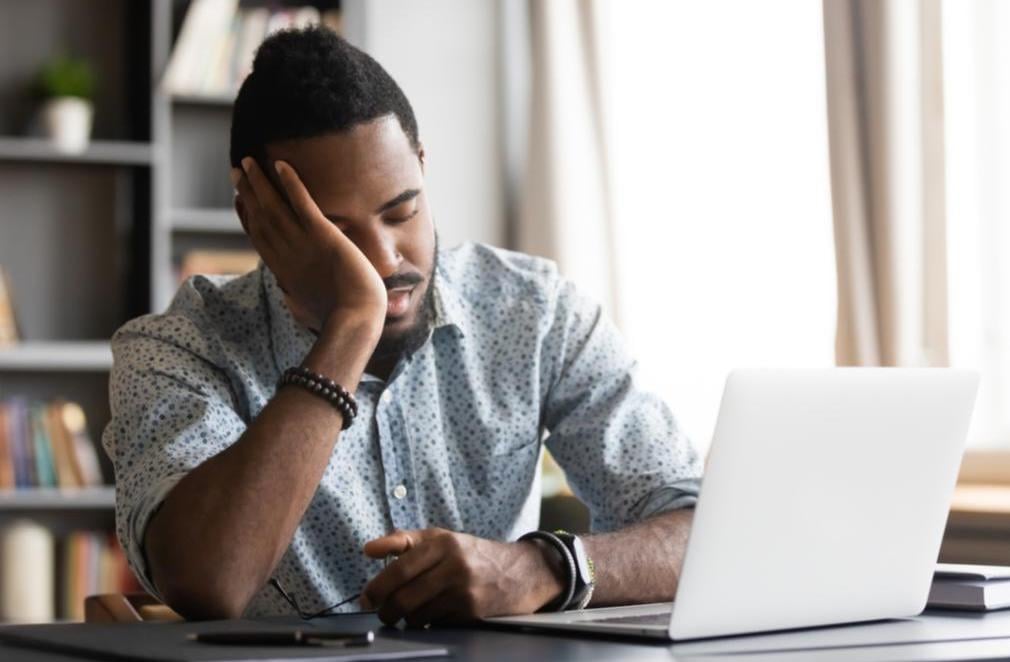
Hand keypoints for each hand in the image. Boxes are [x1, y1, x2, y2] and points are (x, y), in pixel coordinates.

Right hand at [232, 157, 387, 332]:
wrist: (354, 320)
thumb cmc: (341, 319)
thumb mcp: (312, 308)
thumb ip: (302, 298)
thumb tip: (298, 301)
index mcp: (284, 271)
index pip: (259, 237)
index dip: (247, 216)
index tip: (239, 200)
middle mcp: (287, 254)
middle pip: (260, 217)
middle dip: (247, 192)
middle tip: (235, 170)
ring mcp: (302, 243)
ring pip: (274, 206)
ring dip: (260, 181)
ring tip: (248, 160)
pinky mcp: (322, 235)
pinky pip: (302, 203)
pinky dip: (291, 184)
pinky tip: (281, 165)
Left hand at [360, 528, 564, 626]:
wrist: (520, 572)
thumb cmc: (473, 554)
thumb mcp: (441, 538)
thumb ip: (404, 541)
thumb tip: (369, 549)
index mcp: (442, 543)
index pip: (399, 567)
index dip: (377, 586)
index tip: (366, 597)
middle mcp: (453, 565)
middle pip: (404, 596)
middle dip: (386, 610)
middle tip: (382, 612)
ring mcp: (463, 590)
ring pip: (417, 614)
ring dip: (406, 618)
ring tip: (408, 613)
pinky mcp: (471, 612)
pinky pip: (435, 623)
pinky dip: (427, 623)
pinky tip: (433, 614)